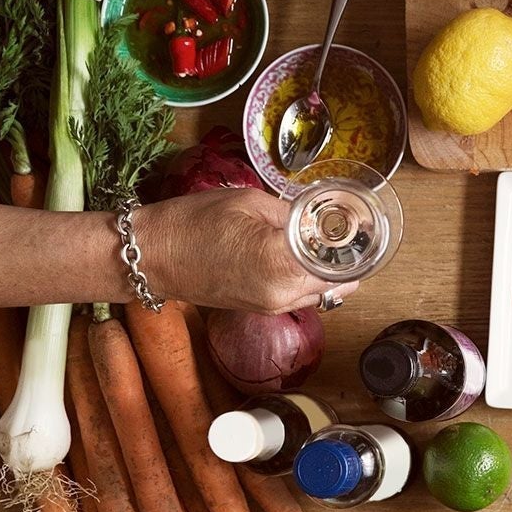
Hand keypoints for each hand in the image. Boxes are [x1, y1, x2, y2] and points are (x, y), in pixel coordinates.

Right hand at [135, 188, 354, 312]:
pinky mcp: (262, 309)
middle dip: (347, 258)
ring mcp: (273, 306)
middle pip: (339, 281)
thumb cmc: (192, 221)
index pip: (342, 262)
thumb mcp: (250, 201)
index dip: (355, 244)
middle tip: (350, 232)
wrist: (149, 256)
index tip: (361, 226)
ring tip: (328, 242)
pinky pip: (301, 297)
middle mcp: (283, 292)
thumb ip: (291, 213)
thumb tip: (317, 218)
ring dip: (330, 271)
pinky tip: (305, 258)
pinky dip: (310, 280)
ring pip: (322, 292)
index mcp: (282, 262)